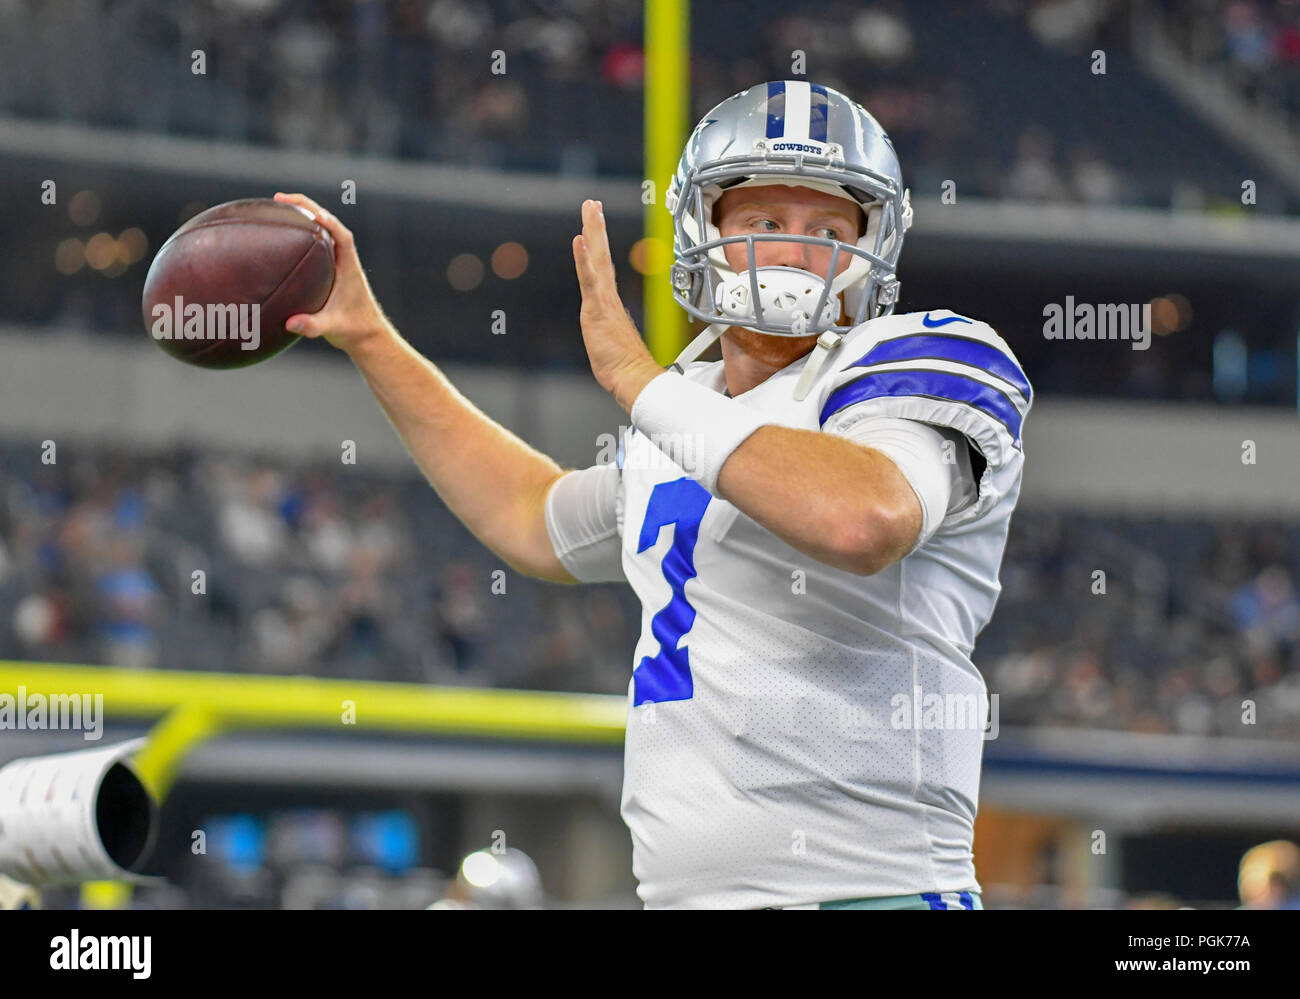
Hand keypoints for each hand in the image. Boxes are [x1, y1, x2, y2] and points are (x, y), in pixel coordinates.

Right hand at [273, 192, 391, 354]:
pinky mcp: (330, 267)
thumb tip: (291, 323)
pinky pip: (315, 241)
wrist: (367, 334)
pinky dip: (300, 231)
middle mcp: (344, 259)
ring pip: (322, 230)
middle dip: (306, 207)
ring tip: (277, 205)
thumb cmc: (354, 329)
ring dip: (303, 214)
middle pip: (328, 223)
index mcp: (349, 267)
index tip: (313, 213)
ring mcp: (337, 261)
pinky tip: (280, 231)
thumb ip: (313, 326)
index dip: (329, 222)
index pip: (342, 236)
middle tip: (280, 198)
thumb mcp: (333, 329)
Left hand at [572, 199, 662, 411]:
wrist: (633, 378)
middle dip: (596, 227)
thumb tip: (611, 332)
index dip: (598, 244)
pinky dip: (584, 258)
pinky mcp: (598, 309)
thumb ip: (608, 332)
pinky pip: (589, 278)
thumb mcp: (610, 343)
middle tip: (592, 204)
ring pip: (597, 259)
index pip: (602, 266)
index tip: (595, 223)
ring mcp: (603, 301)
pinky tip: (579, 239)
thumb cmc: (624, 366)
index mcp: (608, 302)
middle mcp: (606, 296)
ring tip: (590, 209)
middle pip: (600, 254)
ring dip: (593, 231)